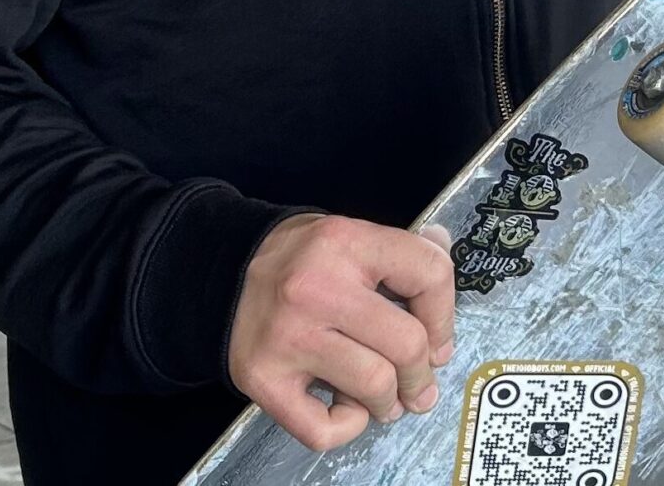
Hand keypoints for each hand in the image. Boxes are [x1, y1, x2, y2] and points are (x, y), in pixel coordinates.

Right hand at [228, 216, 457, 453]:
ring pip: (375, 386)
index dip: (445, 315)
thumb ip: (397, 248)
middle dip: (422, 374)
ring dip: (390, 402)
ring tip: (383, 397)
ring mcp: (288, 337)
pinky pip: (325, 427)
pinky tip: (344, 406)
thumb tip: (443, 249)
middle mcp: (316, 289)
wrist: (218, 275)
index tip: (439, 339)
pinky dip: (346, 426)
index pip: (427, 274)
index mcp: (344, 242)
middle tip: (417, 383)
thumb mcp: (346, 236)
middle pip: (406, 344)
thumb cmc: (294, 261)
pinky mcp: (264, 379)